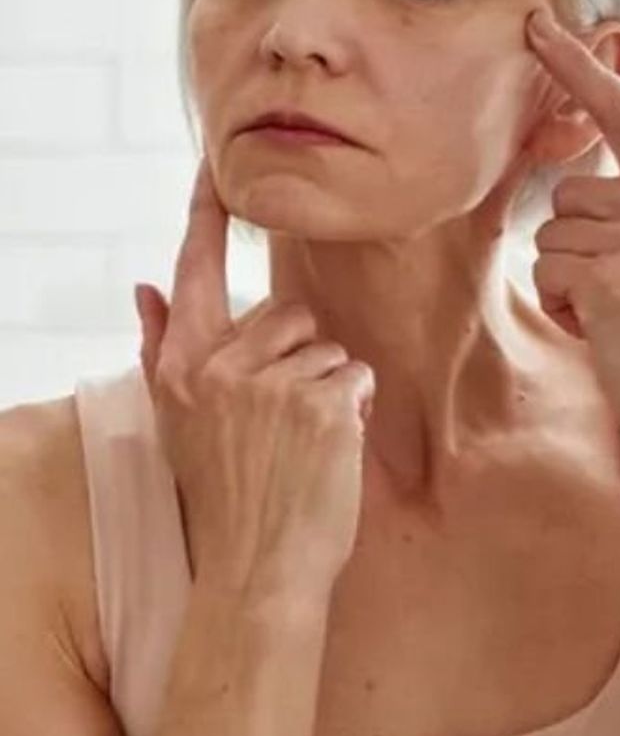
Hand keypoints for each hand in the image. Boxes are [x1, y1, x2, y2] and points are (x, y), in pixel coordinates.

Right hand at [136, 160, 373, 601]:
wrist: (258, 570)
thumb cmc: (227, 498)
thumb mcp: (181, 423)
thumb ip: (165, 349)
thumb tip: (148, 286)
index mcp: (180, 369)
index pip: (192, 273)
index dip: (204, 216)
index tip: (215, 164)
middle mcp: (218, 368)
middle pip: (289, 313)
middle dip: (301, 357)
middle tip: (284, 422)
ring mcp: (269, 383)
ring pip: (328, 346)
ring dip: (330, 388)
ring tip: (303, 442)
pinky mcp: (320, 402)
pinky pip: (356, 376)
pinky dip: (354, 410)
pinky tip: (327, 450)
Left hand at [523, 8, 619, 440]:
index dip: (577, 65)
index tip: (537, 24)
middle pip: (571, 191)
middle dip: (580, 242)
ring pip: (553, 232)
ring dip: (569, 277)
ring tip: (617, 310)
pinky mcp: (610, 276)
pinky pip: (548, 269)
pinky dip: (564, 306)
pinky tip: (603, 329)